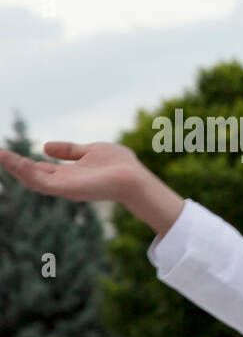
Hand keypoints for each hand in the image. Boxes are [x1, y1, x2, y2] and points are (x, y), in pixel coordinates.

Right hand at [0, 140, 183, 233]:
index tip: (2, 151)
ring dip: (12, 166)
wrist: (135, 178)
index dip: (20, 160)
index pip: (38, 168)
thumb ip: (69, 150)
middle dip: (10, 163)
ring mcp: (63, 186)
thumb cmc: (120, 165)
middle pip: (30, 173)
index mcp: (68, 173)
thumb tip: (44, 146)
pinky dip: (24, 171)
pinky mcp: (65, 189)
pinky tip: (12, 160)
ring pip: (30, 178)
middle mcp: (62, 181)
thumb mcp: (90, 150)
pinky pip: (39, 181)